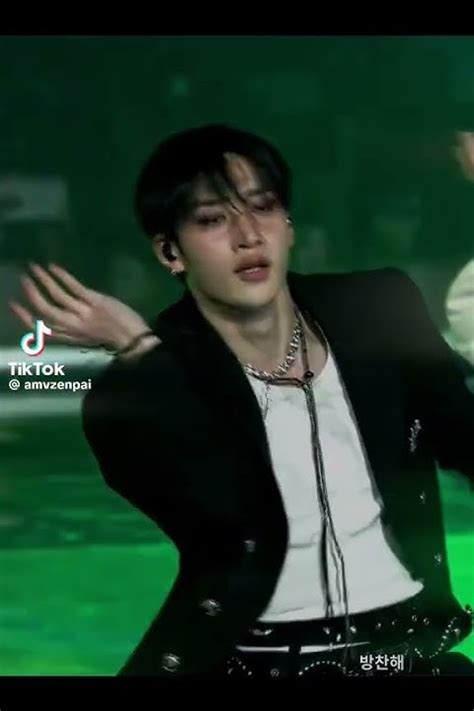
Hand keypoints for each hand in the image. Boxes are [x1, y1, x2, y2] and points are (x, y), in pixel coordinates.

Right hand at [9, 263, 154, 351]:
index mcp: (69, 337)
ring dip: (43, 280)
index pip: (41, 329)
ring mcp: (84, 313)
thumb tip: (55, 316)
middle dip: (31, 294)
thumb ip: (70, 328)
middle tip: (24, 279)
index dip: (24, 317)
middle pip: (45, 311)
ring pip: (57, 296)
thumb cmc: (111, 336)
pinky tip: (53, 267)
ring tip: (34, 268)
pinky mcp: (95, 302)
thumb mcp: (85, 337)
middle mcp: (73, 326)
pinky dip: (61, 276)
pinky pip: (74, 287)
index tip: (13, 304)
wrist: (134, 337)